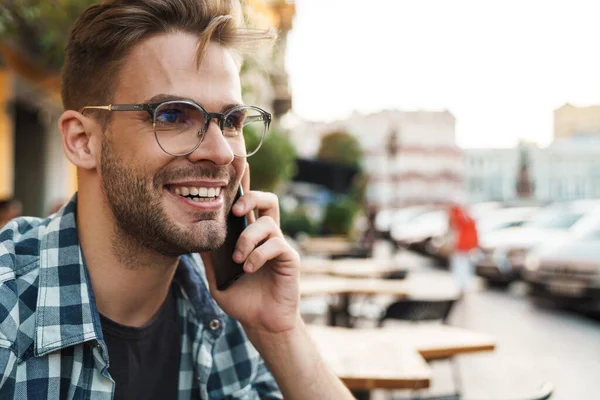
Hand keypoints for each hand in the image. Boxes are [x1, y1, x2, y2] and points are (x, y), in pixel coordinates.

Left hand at [200, 162, 300, 333]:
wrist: (261, 323)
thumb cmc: (241, 299)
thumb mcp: (217, 277)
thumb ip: (210, 256)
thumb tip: (198, 234)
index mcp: (250, 236)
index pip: (248, 205)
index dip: (245, 184)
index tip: (239, 163)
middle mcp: (267, 236)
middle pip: (267, 200)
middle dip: (251, 197)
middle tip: (235, 209)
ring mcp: (280, 245)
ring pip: (268, 222)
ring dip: (248, 238)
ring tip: (239, 259)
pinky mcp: (289, 258)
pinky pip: (276, 244)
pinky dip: (259, 254)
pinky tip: (250, 268)